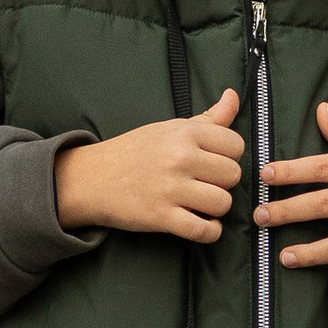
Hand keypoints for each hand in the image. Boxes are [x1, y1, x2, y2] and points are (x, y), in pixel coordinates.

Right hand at [55, 88, 243, 241]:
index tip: (212, 162)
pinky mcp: (161, 217)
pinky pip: (204, 231)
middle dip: (222, 182)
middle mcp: (179, 157)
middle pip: (233, 175)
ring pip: (223, 203)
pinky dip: (209, 232)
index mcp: (184, 132)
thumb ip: (208, 117)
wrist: (92, 177)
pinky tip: (201, 224)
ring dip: (215, 208)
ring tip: (200, 204)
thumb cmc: (135, 151)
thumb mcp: (170, 128)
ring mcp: (170, 188)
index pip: (235, 145)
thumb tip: (233, 95)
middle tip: (204, 183)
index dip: (228, 156)